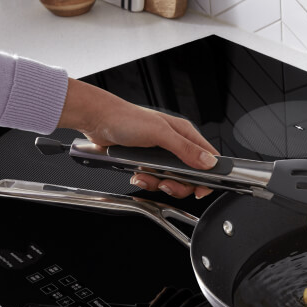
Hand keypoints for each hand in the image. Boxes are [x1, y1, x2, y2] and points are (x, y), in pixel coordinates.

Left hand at [57, 78, 219, 198]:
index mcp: (184, 134)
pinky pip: (154, 179)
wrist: (97, 120)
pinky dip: (146, 181)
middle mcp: (175, 144)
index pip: (207, 158)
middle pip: (190, 176)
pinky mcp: (148, 162)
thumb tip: (208, 162)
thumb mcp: (160, 133)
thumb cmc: (125, 118)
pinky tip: (138, 175)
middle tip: (166, 184)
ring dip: (158, 183)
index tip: (199, 188)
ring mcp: (161, 155)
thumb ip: (186, 149)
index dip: (207, 176)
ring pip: (172, 180)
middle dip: (178, 185)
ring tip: (146, 176)